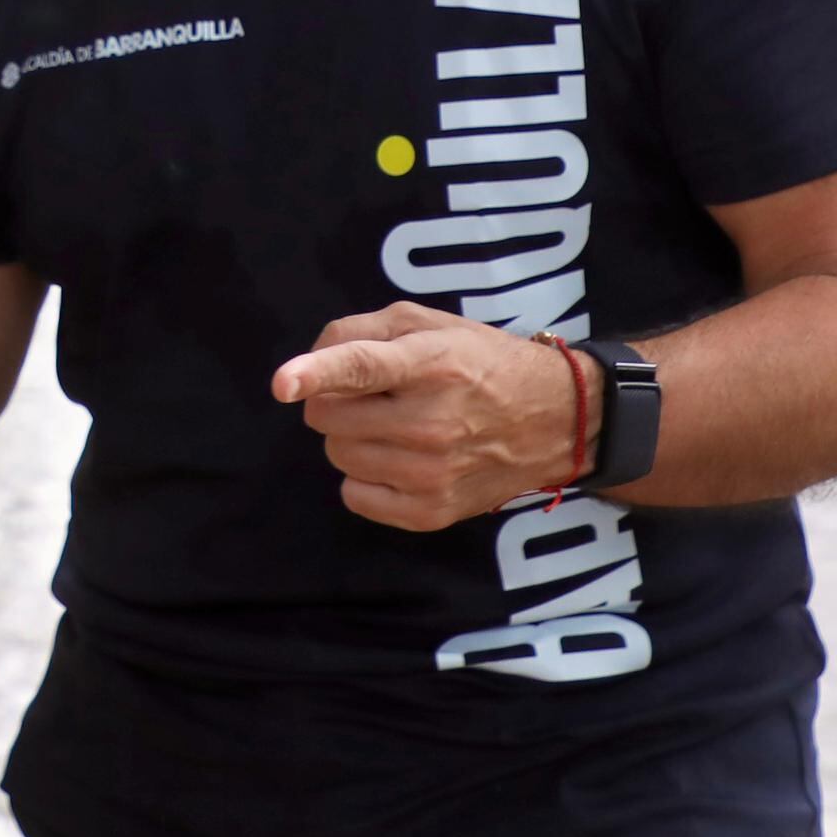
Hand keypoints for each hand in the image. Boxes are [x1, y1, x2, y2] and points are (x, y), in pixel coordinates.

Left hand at [271, 307, 587, 530]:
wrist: (553, 419)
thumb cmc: (481, 363)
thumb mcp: (430, 324)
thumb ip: (361, 330)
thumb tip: (311, 359)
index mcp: (432, 364)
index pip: (363, 368)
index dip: (317, 373)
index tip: (284, 383)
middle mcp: (433, 421)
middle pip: (328, 416)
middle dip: (336, 401)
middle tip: (374, 395)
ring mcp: (432, 473)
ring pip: (337, 455)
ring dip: (351, 438)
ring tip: (394, 425)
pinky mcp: (431, 512)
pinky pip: (354, 496)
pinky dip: (364, 477)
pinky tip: (398, 460)